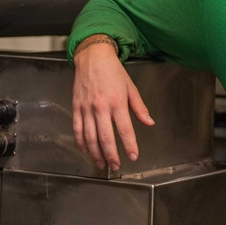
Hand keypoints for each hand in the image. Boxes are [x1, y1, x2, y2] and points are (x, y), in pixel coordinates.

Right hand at [72, 39, 153, 171]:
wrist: (93, 57)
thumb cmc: (114, 72)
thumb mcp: (131, 88)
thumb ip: (140, 108)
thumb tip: (149, 123)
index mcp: (117, 103)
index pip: (125, 129)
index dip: (130, 145)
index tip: (133, 156)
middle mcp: (100, 107)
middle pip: (105, 137)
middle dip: (111, 155)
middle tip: (117, 166)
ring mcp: (86, 108)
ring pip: (89, 136)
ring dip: (96, 153)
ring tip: (102, 163)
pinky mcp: (76, 107)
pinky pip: (77, 129)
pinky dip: (81, 142)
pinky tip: (86, 150)